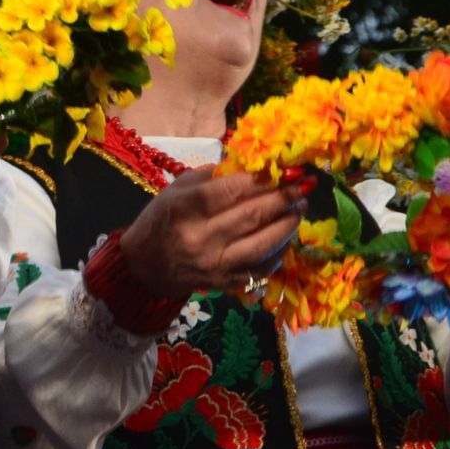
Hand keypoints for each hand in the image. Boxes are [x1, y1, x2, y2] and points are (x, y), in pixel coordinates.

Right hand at [121, 167, 310, 296]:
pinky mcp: (226, 282)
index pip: (232, 189)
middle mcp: (201, 237)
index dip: (262, 178)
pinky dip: (279, 250)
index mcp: (185, 208)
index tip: (284, 168)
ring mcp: (215, 263)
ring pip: (263, 243)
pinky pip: (262, 267)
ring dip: (287, 224)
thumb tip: (252, 166)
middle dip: (283, 198)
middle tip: (303, 186)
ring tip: (300, 209)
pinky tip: (285, 236)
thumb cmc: (161, 220)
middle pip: (252, 215)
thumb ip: (212, 177)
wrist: (146, 266)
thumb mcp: (176, 189)